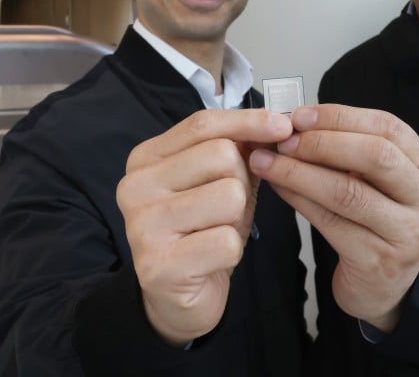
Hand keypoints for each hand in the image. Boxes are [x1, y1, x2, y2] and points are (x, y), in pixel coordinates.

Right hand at [117, 108, 292, 344]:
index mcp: (145, 159)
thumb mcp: (219, 182)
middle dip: (241, 181)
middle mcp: (135, 186)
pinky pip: (227, 240)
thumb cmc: (202, 231)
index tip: (284, 126)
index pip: (202, 124)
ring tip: (217, 232)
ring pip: (229, 196)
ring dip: (237, 218)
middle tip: (226, 209)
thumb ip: (238, 150)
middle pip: (221, 155)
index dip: (247, 121)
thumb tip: (276, 125)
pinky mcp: (159, 264)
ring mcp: (142, 226)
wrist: (179, 298)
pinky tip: (212, 259)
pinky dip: (232, 250)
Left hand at [249, 104, 418, 332]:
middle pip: (375, 156)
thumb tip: (292, 122)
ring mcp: (405, 232)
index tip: (299, 115)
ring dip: (300, 172)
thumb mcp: (375, 180)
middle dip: (322, 142)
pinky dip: (299, 200)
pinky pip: (331, 223)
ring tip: (267, 161)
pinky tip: (277, 187)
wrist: (385, 285)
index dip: (340, 117)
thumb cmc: (374, 221)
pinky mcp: (377, 260)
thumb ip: (347, 150)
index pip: (386, 127)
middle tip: (284, 140)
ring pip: (348, 192)